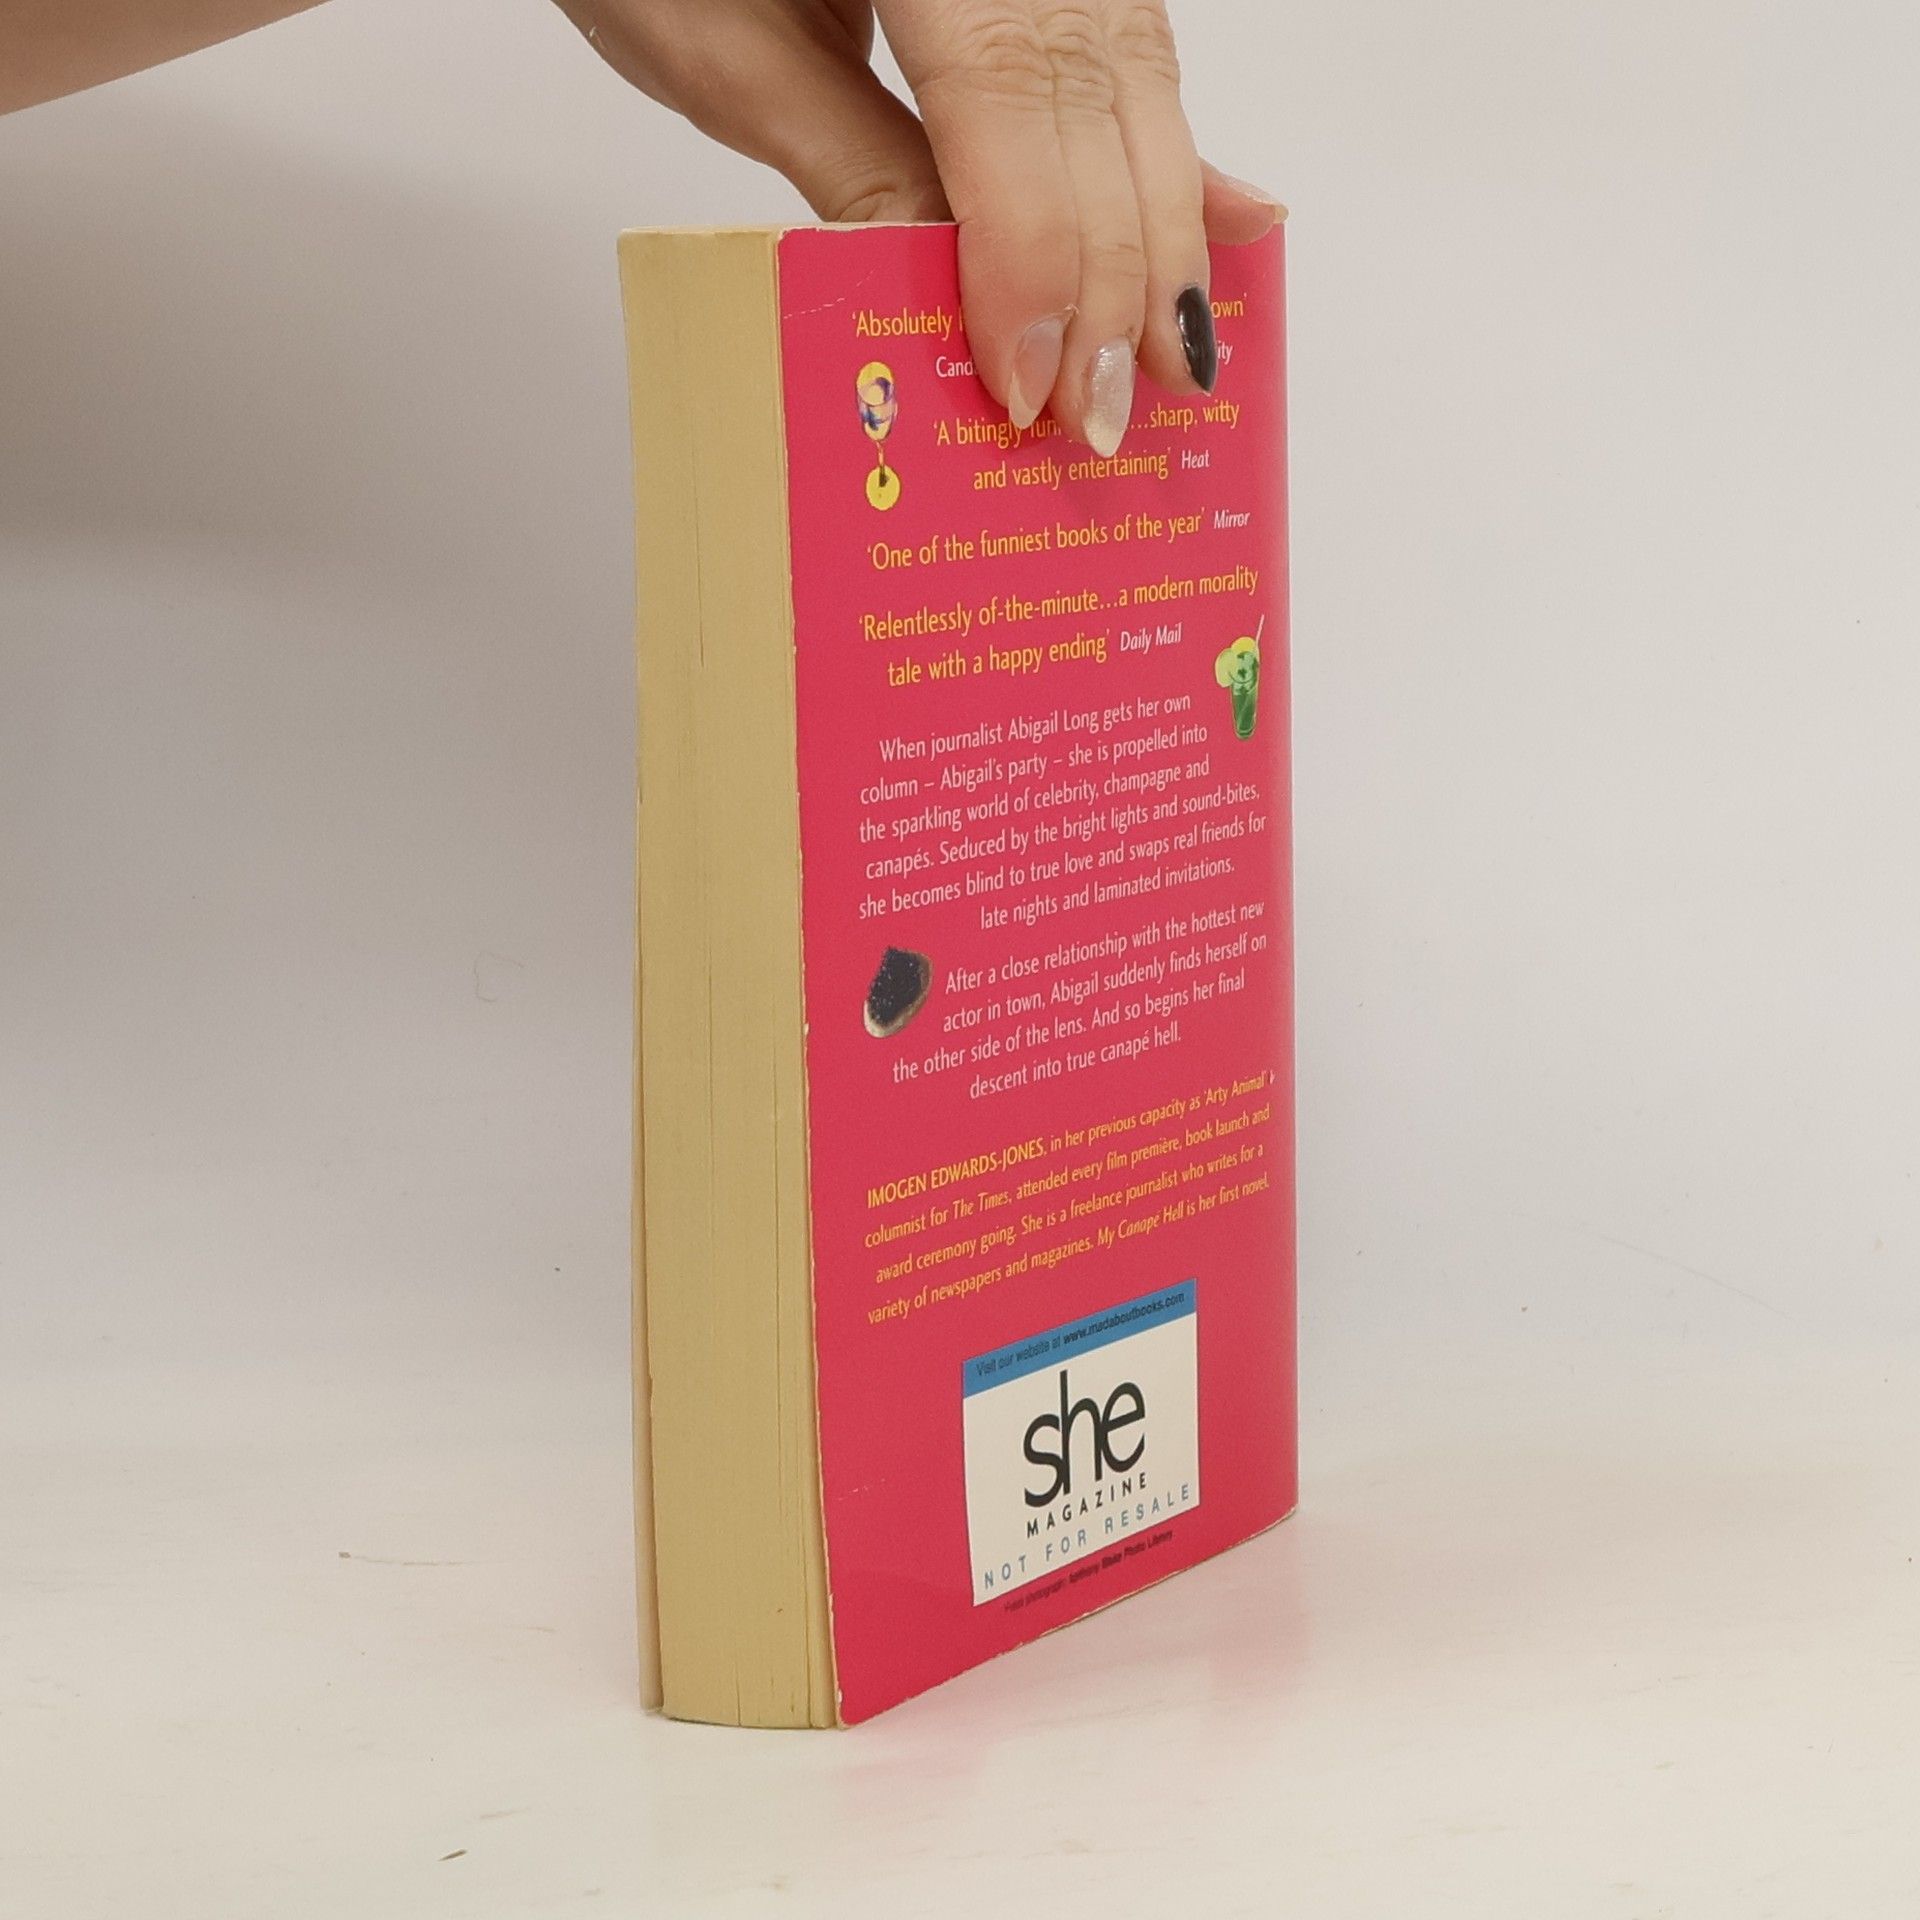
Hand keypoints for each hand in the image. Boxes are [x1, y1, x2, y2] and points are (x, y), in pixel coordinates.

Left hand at [550, 0, 1281, 453]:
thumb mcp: (727, 46)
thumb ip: (852, 159)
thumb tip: (954, 298)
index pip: (1009, 102)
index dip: (1030, 259)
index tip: (1028, 386)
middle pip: (1096, 100)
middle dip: (1114, 274)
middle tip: (1107, 412)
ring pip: (1137, 80)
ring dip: (1161, 230)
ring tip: (1175, 355)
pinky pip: (1133, 50)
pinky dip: (1171, 148)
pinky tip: (1235, 217)